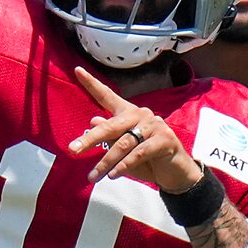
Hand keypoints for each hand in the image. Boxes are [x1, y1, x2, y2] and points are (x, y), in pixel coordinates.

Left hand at [65, 67, 202, 192]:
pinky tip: (113, 175)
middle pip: (110, 126)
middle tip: (72, 150)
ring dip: (106, 162)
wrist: (175, 173)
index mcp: (128, 113)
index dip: (92, 84)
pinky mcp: (164, 139)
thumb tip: (93, 121)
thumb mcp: (123, 150)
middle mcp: (141, 114)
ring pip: (123, 144)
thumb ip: (109, 136)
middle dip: (90, 139)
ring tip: (94, 176)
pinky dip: (124, 165)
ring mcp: (154, 126)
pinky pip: (139, 153)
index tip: (77, 70)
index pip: (108, 96)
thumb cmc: (147, 160)